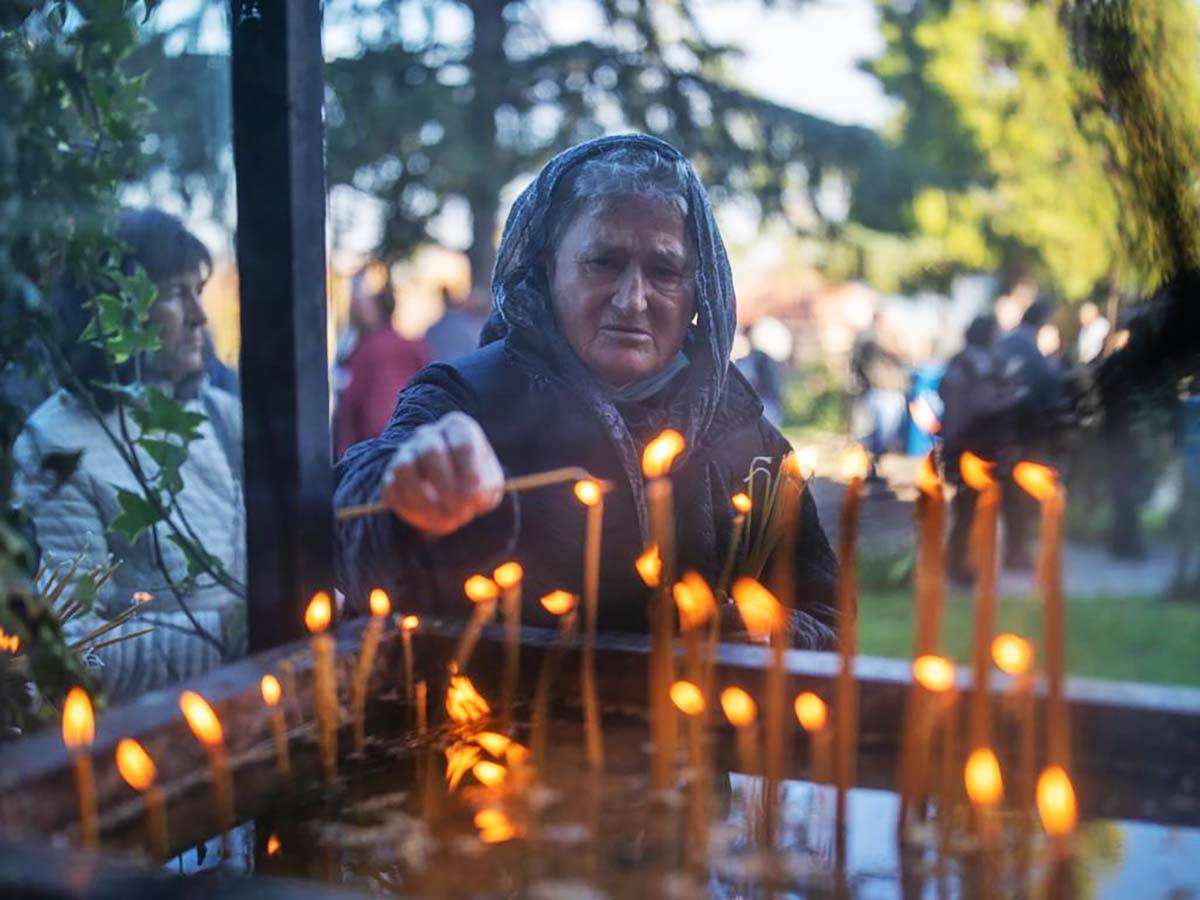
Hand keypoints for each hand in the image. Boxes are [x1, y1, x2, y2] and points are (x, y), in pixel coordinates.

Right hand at [380, 412, 504, 536]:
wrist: (453, 497)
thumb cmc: (475, 485)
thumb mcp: (489, 486)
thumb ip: (484, 489)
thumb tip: (471, 497)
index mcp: (458, 428)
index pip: (462, 444)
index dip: (469, 473)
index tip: (474, 498)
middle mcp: (429, 434)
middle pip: (430, 451)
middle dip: (445, 486)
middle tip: (459, 512)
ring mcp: (406, 452)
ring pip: (404, 468)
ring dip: (424, 500)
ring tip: (443, 520)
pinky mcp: (390, 476)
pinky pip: (391, 489)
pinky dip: (409, 509)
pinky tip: (427, 519)